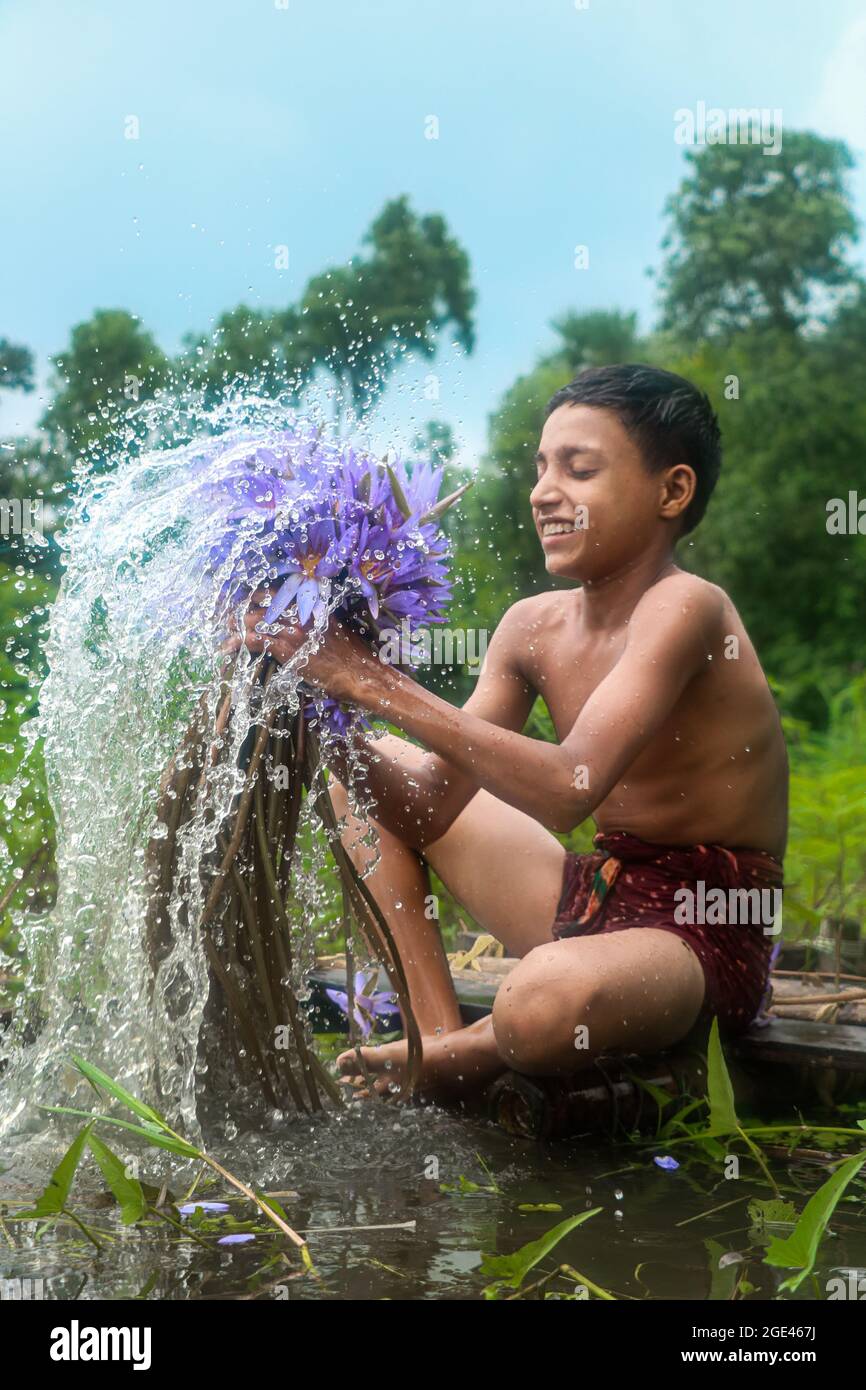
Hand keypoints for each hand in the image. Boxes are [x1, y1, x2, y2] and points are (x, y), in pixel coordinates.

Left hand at [221, 591, 389, 705]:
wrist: (361, 673)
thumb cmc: (353, 655)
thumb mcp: (335, 628)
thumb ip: (316, 620)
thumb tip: (302, 621)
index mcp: (311, 605)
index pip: (277, 592)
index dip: (257, 595)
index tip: (247, 600)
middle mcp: (300, 613)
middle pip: (261, 604)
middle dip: (243, 610)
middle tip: (231, 617)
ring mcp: (293, 631)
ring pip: (255, 620)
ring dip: (237, 625)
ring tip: (227, 630)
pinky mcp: (288, 650)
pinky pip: (256, 641)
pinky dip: (239, 642)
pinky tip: (229, 646)